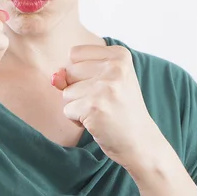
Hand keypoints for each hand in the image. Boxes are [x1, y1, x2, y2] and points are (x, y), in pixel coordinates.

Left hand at [51, 44, 168, 177]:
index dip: (81, 73)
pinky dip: (77, 120)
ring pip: (66, 92)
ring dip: (77, 106)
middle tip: (103, 102)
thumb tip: (55, 77)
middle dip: (78, 90)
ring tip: (101, 112)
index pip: (75, 53)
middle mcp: (115, 67)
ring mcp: (105, 87)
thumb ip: (75, 73)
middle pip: (69, 71)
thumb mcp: (104, 81)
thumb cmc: (120, 110)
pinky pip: (67, 110)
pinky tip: (97, 122)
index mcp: (120, 55)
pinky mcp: (94, 107)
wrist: (141, 142)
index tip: (104, 86)